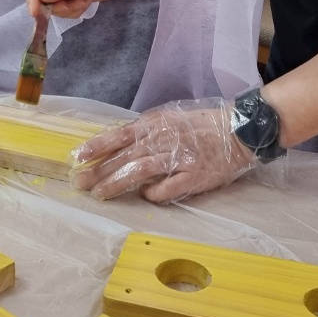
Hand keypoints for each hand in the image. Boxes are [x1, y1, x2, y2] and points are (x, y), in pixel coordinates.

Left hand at [70, 99, 257, 202]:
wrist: (238, 130)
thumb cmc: (201, 125)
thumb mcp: (169, 120)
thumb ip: (146, 133)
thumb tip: (120, 149)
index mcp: (155, 124)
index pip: (120, 135)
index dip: (98, 146)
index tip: (79, 156)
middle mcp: (163, 139)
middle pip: (125, 155)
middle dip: (99, 169)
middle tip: (80, 181)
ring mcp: (179, 157)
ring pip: (140, 171)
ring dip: (117, 182)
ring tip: (100, 193)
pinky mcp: (194, 176)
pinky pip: (167, 188)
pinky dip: (152, 193)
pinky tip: (143, 196)